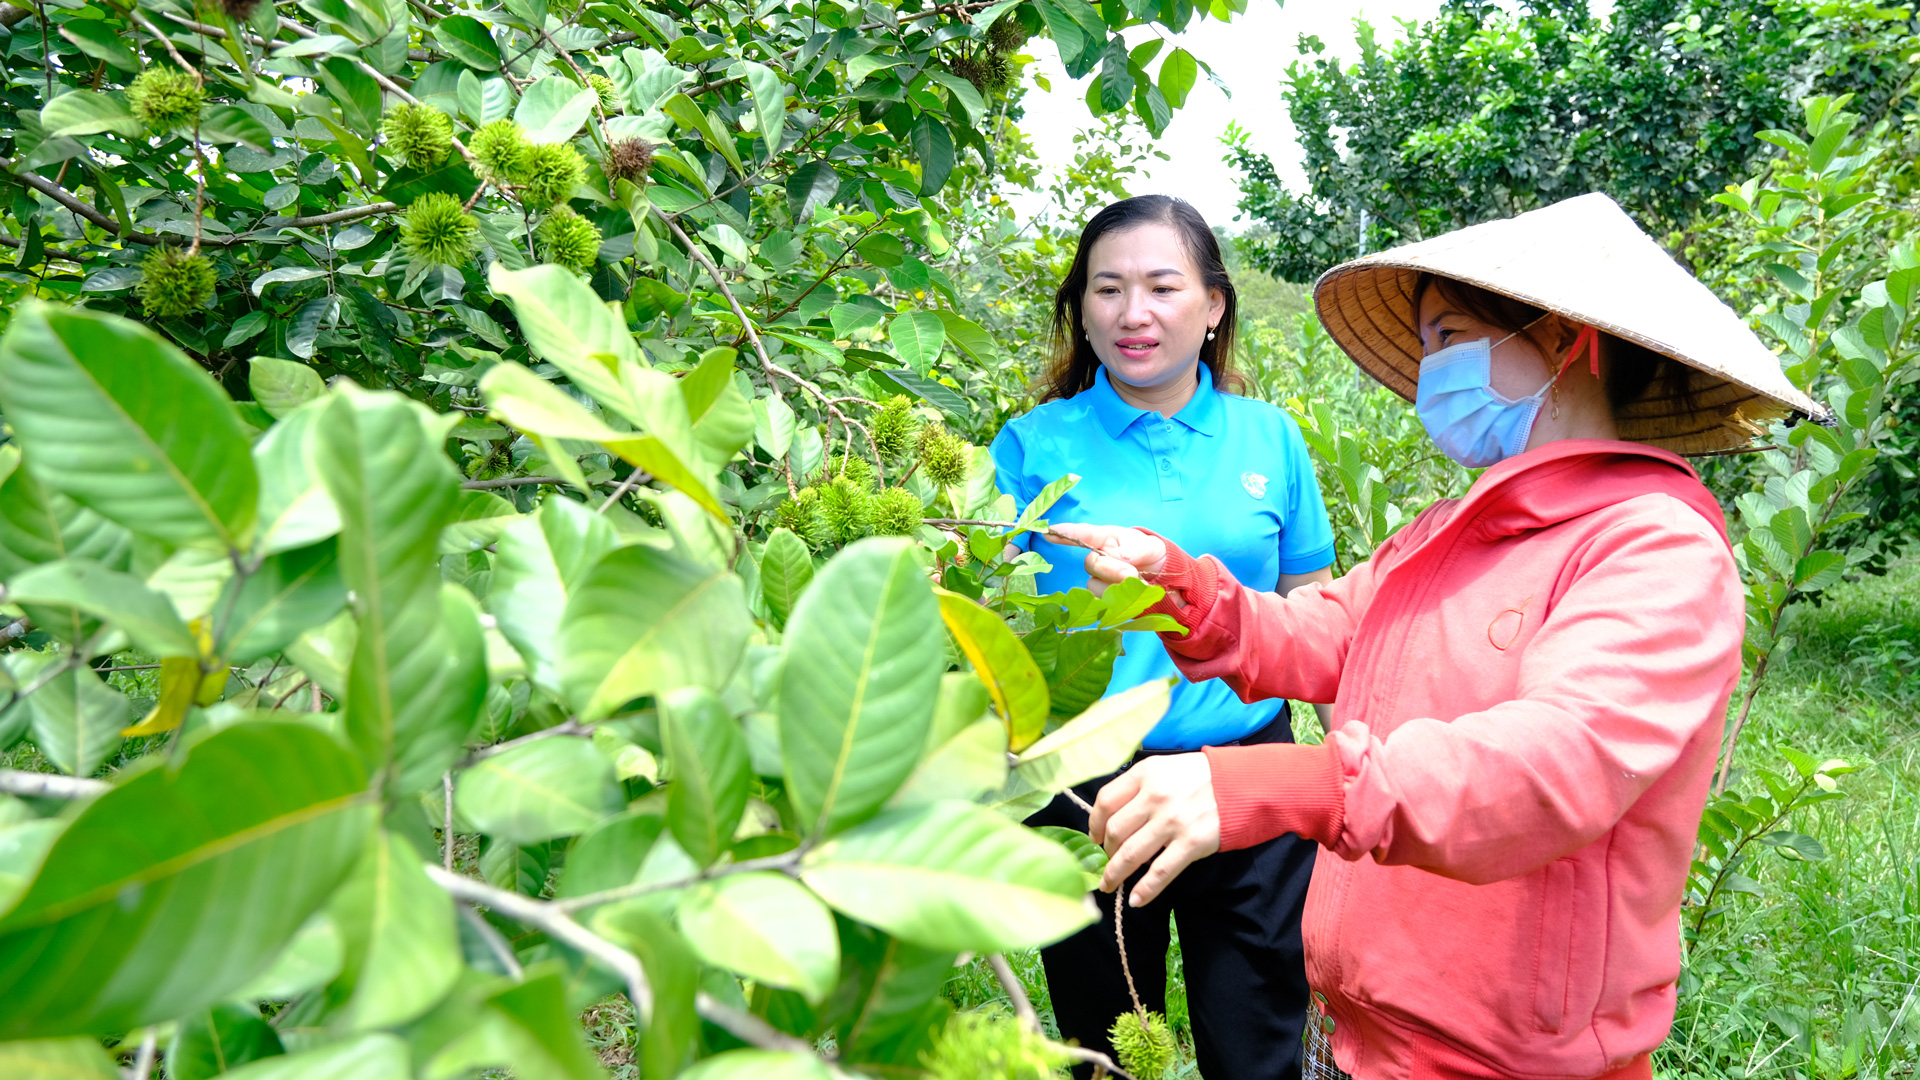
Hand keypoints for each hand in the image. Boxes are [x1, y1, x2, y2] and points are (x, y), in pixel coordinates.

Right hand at [1044, 523, 1166, 598]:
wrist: (1159, 578)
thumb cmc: (1149, 555)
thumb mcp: (1151, 546)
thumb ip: (1140, 548)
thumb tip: (1125, 555)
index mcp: (1106, 539)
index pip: (1084, 534)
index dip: (1066, 533)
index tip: (1048, 531)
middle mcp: (1098, 557)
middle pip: (1092, 563)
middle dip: (1112, 569)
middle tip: (1132, 573)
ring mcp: (1099, 578)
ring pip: (1095, 585)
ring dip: (1117, 587)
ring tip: (1139, 584)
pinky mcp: (1102, 597)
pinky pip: (1102, 602)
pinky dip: (1118, 600)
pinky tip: (1131, 596)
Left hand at [1087, 753, 1219, 907]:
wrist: (1243, 785)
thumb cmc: (1201, 776)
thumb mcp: (1165, 767)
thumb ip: (1139, 786)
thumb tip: (1112, 816)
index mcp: (1145, 774)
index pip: (1106, 801)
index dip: (1095, 823)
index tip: (1095, 837)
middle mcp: (1155, 797)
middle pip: (1115, 831)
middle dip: (1106, 851)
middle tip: (1107, 860)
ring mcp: (1173, 822)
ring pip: (1132, 855)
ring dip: (1115, 874)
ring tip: (1110, 885)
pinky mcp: (1191, 844)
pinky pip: (1160, 872)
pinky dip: (1145, 890)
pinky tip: (1136, 900)